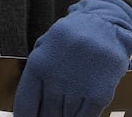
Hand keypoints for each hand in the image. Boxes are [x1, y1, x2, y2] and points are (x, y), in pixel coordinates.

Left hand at [13, 0, 131, 116]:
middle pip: (47, 114)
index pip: (25, 106)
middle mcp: (55, 76)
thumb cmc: (71, 40)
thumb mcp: (46, 48)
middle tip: (56, 107)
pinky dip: (83, 115)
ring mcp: (77, 86)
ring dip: (67, 113)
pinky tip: (83, 104)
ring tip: (72, 97)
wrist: (107, 24)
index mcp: (38, 63)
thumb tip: (27, 112)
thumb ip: (35, 77)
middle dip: (50, 114)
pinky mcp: (98, 94)